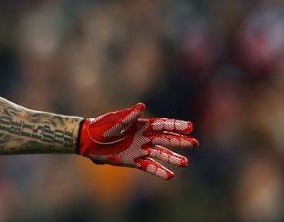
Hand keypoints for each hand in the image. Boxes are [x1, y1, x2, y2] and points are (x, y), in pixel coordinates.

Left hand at [78, 103, 197, 179]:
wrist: (89, 141)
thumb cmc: (101, 127)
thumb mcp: (115, 121)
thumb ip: (129, 116)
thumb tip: (142, 106)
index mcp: (141, 125)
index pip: (162, 125)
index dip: (176, 126)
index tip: (190, 127)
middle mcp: (144, 137)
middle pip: (165, 139)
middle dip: (180, 141)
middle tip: (195, 144)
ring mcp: (140, 149)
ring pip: (160, 154)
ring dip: (172, 158)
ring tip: (185, 163)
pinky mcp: (134, 161)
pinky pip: (149, 167)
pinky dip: (159, 171)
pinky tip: (170, 176)